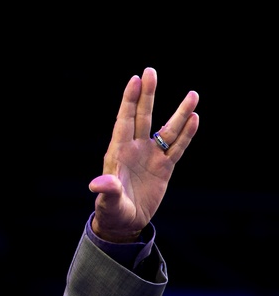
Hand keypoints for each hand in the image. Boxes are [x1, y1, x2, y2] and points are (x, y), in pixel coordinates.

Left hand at [89, 67, 199, 241]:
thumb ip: (106, 192)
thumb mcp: (108, 203)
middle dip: (147, 95)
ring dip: (179, 113)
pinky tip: (195, 118)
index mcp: (118, 152)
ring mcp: (151, 157)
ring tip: (193, 94)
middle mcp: (135, 149)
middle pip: (143, 116)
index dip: (129, 100)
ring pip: (167, 130)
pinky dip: (187, 134)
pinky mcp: (164, 168)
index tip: (135, 79)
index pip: (124, 120)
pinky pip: (177, 147)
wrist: (125, 223)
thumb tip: (99, 184)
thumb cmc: (112, 212)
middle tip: (151, 71)